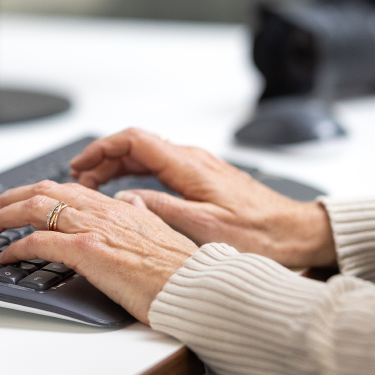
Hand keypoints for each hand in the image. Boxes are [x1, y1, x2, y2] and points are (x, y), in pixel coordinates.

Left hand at [0, 180, 197, 323]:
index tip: (19, 200)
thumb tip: (133, 203)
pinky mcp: (88, 251)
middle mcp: (102, 211)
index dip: (37, 192)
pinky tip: (5, 256)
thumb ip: (142, 215)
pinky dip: (16, 247)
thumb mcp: (159, 231)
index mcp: (118, 207)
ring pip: (36, 208)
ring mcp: (94, 228)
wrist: (192, 284)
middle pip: (44, 191)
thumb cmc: (179, 267)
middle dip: (9, 198)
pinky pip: (40, 242)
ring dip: (3, 216)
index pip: (67, 188)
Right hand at [69, 128, 335, 266]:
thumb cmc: (260, 233)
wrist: (295, 232)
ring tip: (94, 184)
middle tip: (80, 178)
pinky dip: (136, 174)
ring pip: (147, 156)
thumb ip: (161, 208)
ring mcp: (198, 168)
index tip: (81, 164)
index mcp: (189, 166)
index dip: (103, 148)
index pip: (135, 140)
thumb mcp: (204, 227)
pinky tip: (126, 189)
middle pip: (137, 145)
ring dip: (118, 167)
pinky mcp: (203, 179)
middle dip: (103, 158)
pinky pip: (161, 167)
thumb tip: (125, 199)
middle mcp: (193, 160)